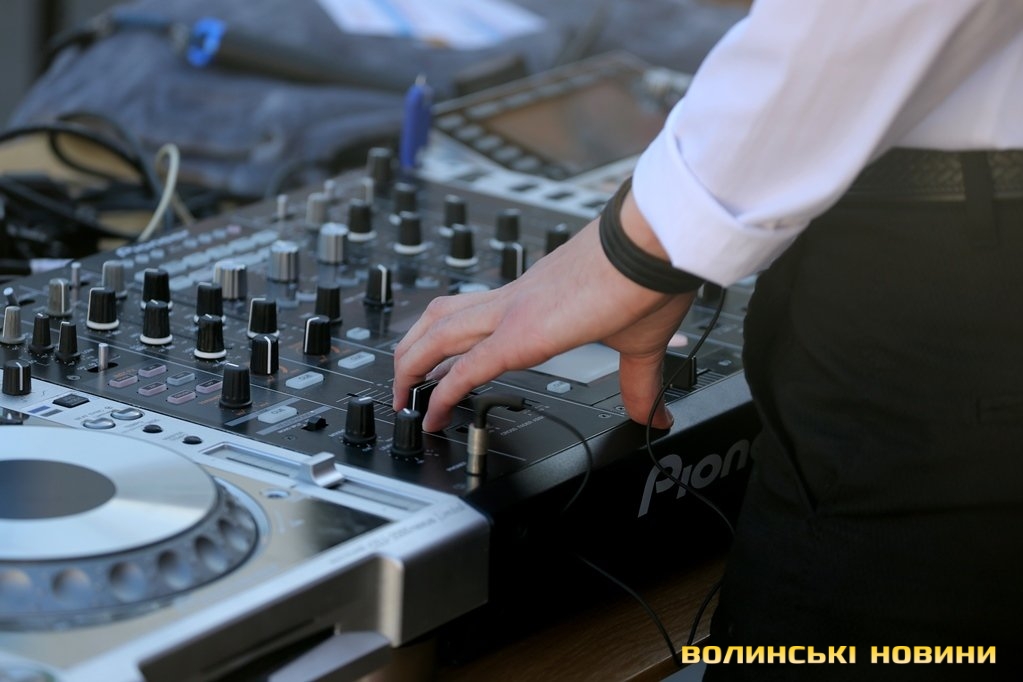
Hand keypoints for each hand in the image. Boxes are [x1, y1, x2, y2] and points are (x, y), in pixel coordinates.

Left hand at [392, 193, 695, 431]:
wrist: (656, 244)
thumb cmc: (650, 276)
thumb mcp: (640, 341)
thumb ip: (640, 382)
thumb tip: (655, 415)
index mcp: (539, 296)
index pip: (480, 314)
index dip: (454, 338)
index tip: (444, 364)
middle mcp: (517, 298)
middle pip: (443, 317)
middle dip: (415, 349)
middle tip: (403, 380)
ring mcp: (514, 312)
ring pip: (438, 333)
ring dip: (412, 365)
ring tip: (402, 398)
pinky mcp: (522, 334)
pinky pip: (467, 367)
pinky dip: (443, 393)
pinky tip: (432, 415)